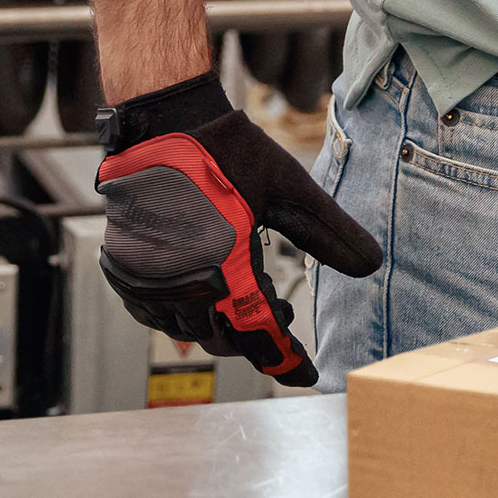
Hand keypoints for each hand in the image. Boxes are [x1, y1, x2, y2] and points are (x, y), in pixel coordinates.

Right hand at [94, 69, 381, 384]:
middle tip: (284, 316)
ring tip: (250, 298)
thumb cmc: (226, 151)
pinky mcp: (125, 271)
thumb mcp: (290, 189)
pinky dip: (183, 315)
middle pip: (224, 340)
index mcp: (224, 269)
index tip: (308, 375)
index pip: (261, 335)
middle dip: (257, 336)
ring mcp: (147, 281)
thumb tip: (372, 266)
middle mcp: (181, 284)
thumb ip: (330, 232)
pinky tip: (204, 297)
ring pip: (189, 331)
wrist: (162, 121)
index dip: (287, 360)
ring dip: (222, 325)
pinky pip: (154, 315)